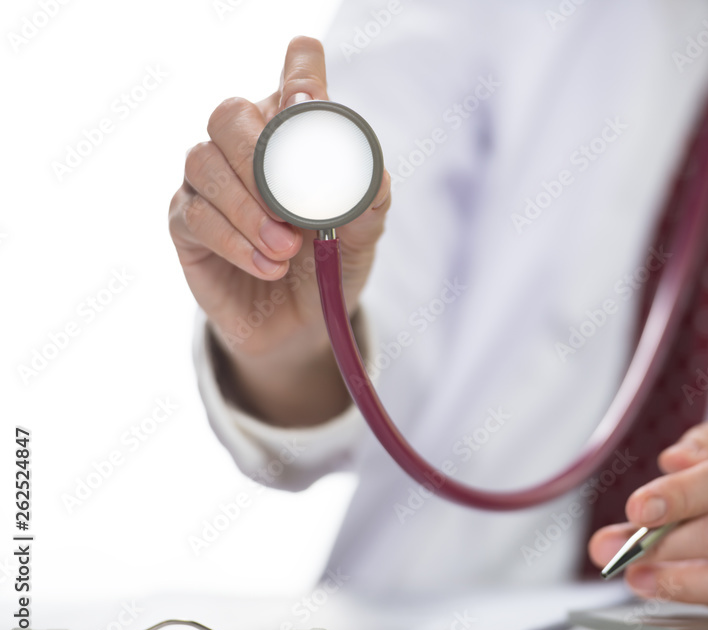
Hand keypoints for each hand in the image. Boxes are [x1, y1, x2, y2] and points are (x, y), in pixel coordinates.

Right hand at [168, 36, 390, 425]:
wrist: (301, 325)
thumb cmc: (331, 264)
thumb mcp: (362, 235)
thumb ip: (368, 201)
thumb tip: (367, 175)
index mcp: (293, 136)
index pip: (293, 80)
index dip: (299, 73)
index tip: (309, 98)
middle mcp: (245, 148)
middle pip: (228, 113)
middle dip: (257, 156)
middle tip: (291, 208)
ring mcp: (209, 183)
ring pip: (203, 162)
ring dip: (248, 209)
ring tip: (287, 249)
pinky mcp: (186, 224)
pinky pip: (195, 216)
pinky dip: (235, 242)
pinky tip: (268, 266)